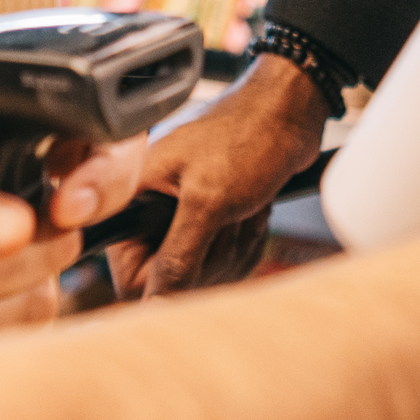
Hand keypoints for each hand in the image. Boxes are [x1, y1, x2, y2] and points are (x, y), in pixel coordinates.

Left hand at [0, 93, 144, 331]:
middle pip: (63, 242)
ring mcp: (25, 262)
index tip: (64, 206)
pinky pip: (8, 342)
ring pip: (37, 301)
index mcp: (20, 138)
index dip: (104, 176)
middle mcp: (35, 200)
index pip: (109, 145)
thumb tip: (12, 233)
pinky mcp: (7, 317)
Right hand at [119, 52, 326, 297]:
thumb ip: (177, 258)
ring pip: (199, 270)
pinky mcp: (208, 217)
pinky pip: (221, 258)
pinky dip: (243, 242)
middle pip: (169, 277)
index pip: (129, 273)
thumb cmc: (248, 137)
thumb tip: (152, 307)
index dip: (163, 277)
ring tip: (244, 208)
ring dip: (231, 247)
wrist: (290, 111)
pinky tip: (253, 213)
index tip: (194, 259)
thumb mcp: (208, 202)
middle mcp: (150, 205)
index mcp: (133, 193)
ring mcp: (181, 213)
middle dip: (209, 256)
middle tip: (228, 219)